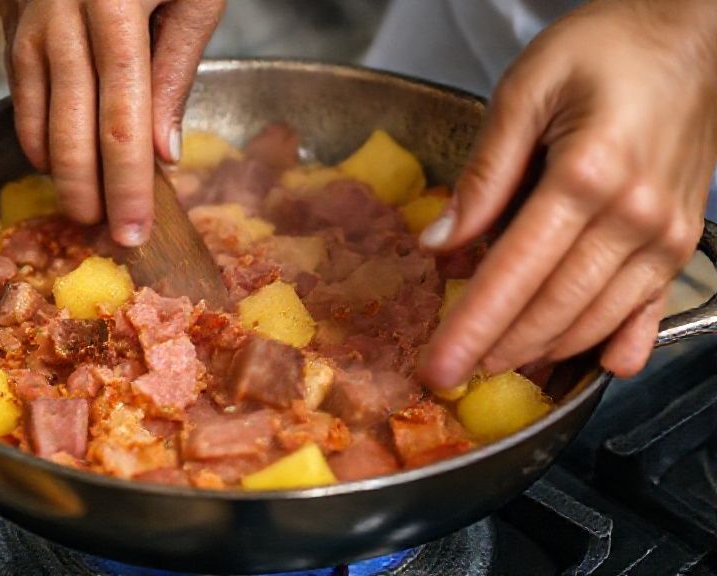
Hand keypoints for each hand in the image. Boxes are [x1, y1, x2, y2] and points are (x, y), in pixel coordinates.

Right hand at [0, 0, 224, 245]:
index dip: (129, 185)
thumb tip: (163, 152)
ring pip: (37, 115)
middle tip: (109, 234)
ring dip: (59, 172)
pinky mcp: (14, 21)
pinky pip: (17, 91)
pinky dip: (33, 133)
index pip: (125, 121)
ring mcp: (32, 19)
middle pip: (73, 129)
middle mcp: (64, 17)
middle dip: (91, 192)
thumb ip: (177, 67)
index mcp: (117, 7)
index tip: (136, 229)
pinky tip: (51, 160)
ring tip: (82, 209)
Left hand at [418, 0, 716, 388]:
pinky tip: (600, 365)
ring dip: (544, 349)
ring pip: (596, 317)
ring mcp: (665, 233)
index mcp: (586, 174)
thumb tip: (440, 242)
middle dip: (496, 350)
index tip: (438, 366)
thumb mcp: (525, 91)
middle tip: (453, 377)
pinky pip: (650, 306)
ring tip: (498, 366)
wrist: (691, 33)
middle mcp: (633, 214)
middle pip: (553, 307)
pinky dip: (623, 341)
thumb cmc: (605, 50)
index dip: (471, 327)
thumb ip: (483, 173)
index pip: (513, 273)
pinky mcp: (680, 238)